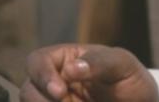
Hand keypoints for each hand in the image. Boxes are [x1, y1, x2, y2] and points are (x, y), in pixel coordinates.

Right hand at [21, 44, 157, 101]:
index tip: (60, 92)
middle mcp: (54, 83)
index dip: (42, 75)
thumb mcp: (123, 65)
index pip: (37, 61)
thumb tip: (70, 68)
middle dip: (41, 100)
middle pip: (28, 90)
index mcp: (64, 60)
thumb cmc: (130, 80)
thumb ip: (99, 61)